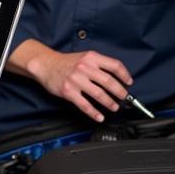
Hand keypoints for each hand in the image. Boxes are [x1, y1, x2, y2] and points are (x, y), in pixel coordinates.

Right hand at [11, 40, 131, 122]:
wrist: (45, 64)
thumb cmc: (65, 62)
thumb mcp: (84, 56)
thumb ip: (98, 64)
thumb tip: (116, 76)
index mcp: (91, 58)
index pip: (114, 65)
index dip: (124, 75)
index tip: (129, 82)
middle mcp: (85, 68)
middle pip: (109, 82)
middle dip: (120, 92)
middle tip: (124, 97)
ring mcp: (76, 80)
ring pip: (99, 94)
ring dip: (109, 103)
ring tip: (114, 107)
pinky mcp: (69, 92)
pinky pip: (84, 105)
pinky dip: (94, 113)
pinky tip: (99, 117)